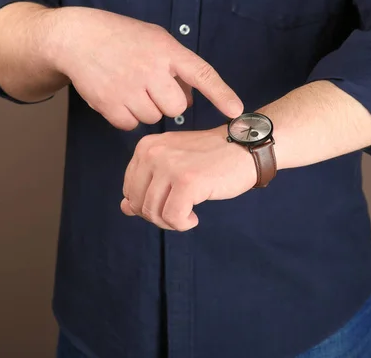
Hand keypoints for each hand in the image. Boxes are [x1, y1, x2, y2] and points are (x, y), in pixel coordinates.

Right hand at [49, 7, 242, 129]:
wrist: (76, 38)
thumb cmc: (121, 38)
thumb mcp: (155, 39)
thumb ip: (176, 66)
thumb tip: (192, 100)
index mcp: (166, 50)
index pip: (201, 74)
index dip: (221, 94)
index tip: (237, 111)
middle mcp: (150, 68)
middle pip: (177, 107)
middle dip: (167, 103)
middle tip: (151, 87)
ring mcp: (128, 87)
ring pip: (153, 118)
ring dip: (145, 109)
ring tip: (130, 87)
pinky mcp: (108, 103)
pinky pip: (130, 125)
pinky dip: (126, 117)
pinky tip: (117, 97)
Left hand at [121, 126, 256, 230]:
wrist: (245, 148)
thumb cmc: (211, 159)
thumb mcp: (174, 166)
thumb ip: (147, 185)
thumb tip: (124, 209)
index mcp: (146, 147)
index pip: (129, 189)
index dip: (147, 205)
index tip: (169, 203)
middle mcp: (153, 153)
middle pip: (138, 203)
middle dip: (157, 216)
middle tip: (179, 213)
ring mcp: (170, 166)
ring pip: (153, 213)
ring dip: (171, 222)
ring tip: (188, 214)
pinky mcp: (187, 181)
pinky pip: (173, 217)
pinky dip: (183, 224)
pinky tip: (194, 217)